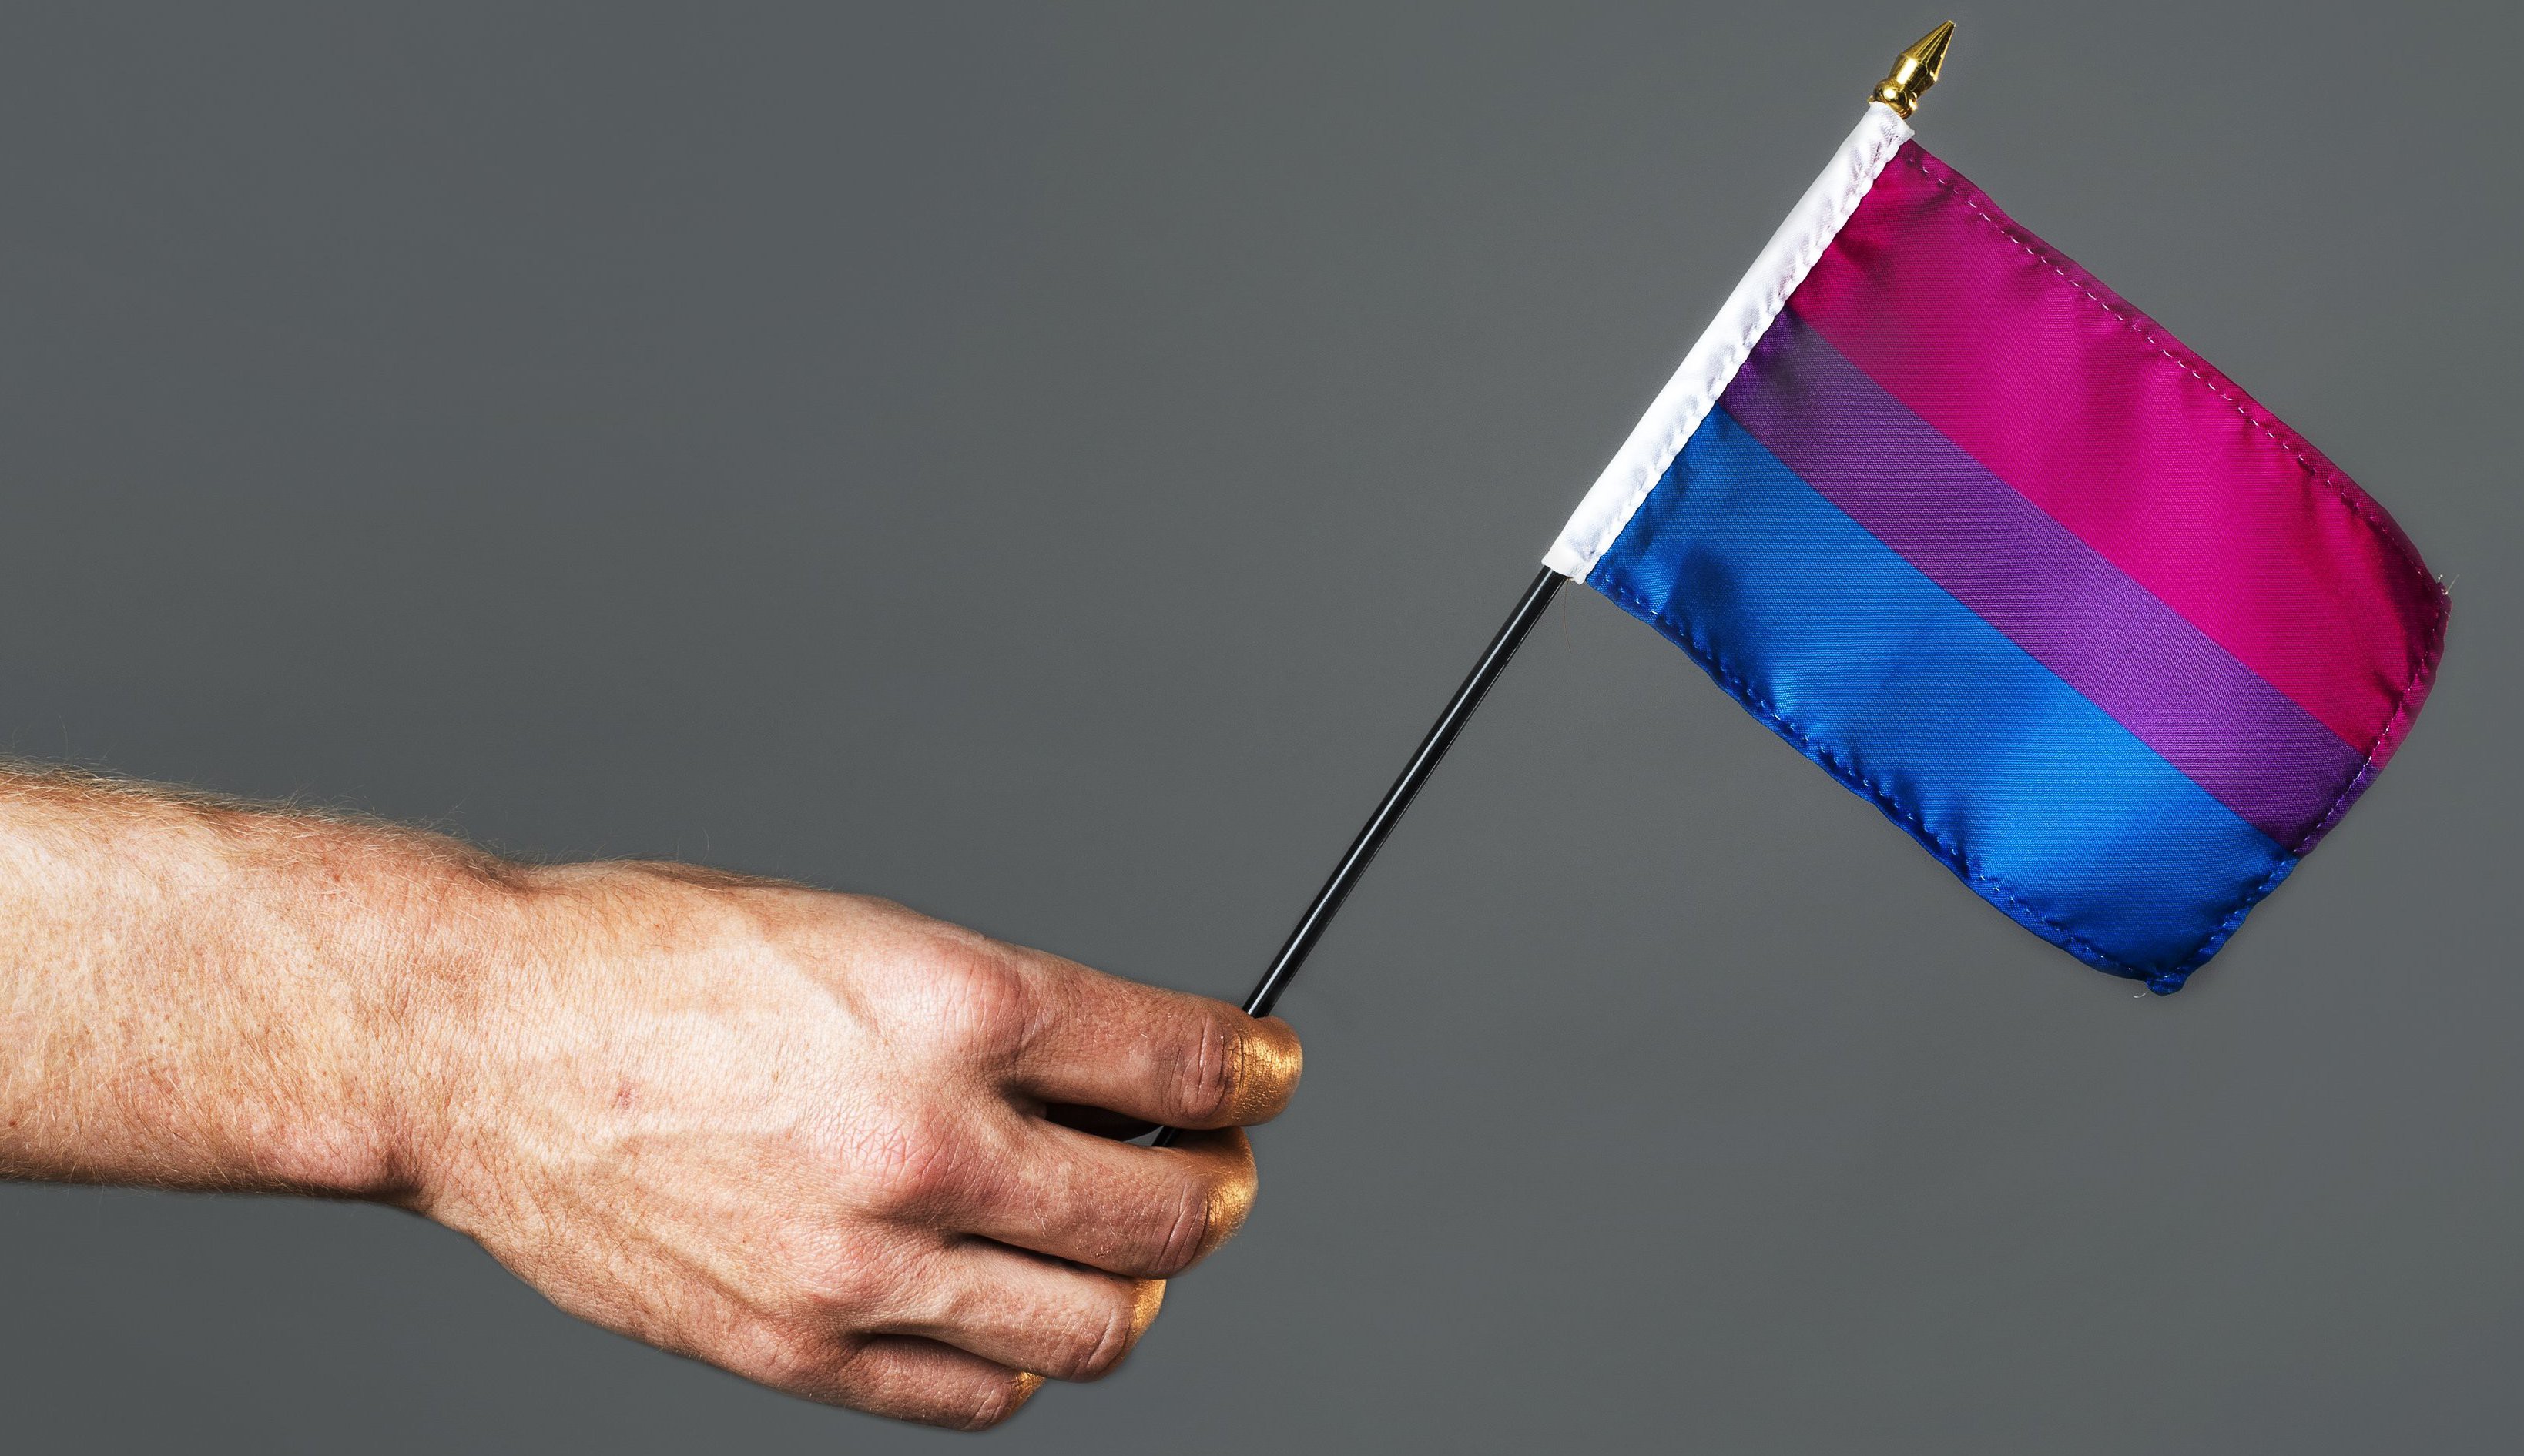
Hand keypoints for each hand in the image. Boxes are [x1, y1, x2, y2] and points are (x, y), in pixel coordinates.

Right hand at [407, 865, 1301, 1428]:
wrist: (475, 1046)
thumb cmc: (649, 962)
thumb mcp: (860, 932)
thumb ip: (996, 1017)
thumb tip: (1112, 1070)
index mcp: (951, 1004)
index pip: (1180, 1060)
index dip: (1252, 1072)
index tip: (1265, 1075)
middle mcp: (925, 1140)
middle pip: (1164, 1208)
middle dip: (1218, 1188)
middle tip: (1215, 1168)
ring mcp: (863, 1263)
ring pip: (1094, 1325)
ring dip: (1139, 1287)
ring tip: (1125, 1251)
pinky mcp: (797, 1348)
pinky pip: (976, 1390)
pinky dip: (1024, 1357)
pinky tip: (1015, 1308)